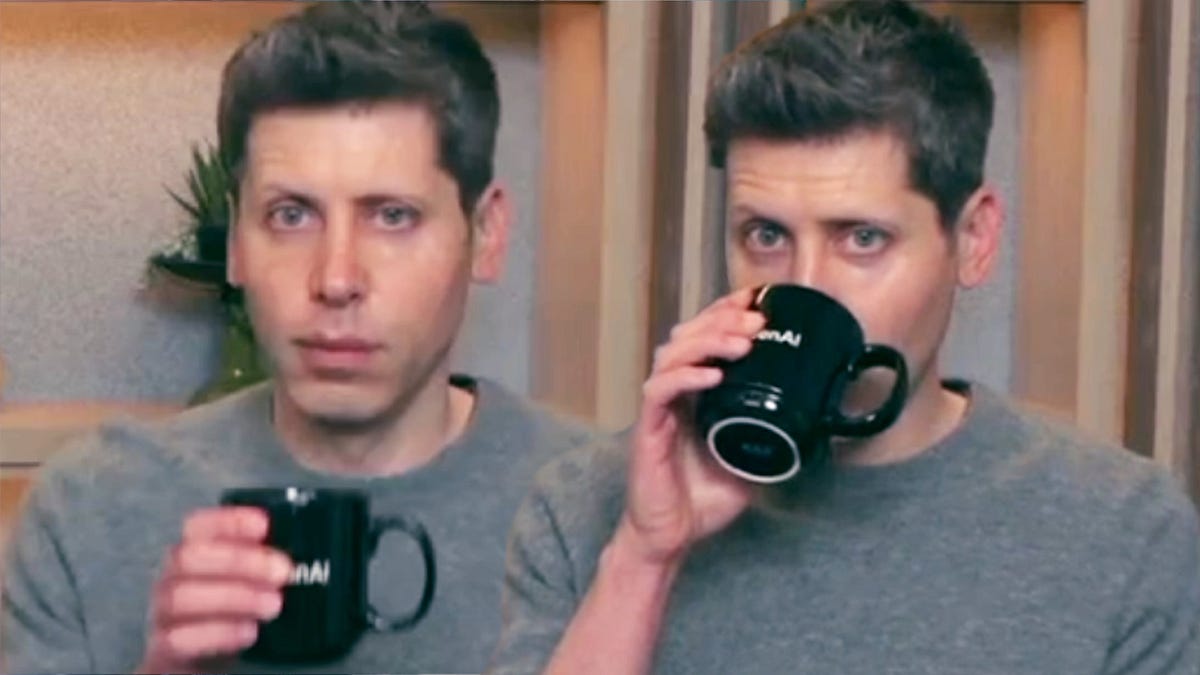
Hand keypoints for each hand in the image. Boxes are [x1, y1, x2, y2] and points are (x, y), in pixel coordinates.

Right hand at [136, 507, 291, 672]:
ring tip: (273, 604)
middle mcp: (171, 579)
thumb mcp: (248, 583)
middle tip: (282, 571)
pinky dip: (219, 632)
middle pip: (188, 557)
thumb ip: (262, 565)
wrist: (201, 664)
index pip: (198, 525)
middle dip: (239, 560)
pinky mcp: (166, 650)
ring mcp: (163, 615)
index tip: (264, 524)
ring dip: (235, 596)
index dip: (229, 521)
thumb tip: (297, 553)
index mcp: (192, 555)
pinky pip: (180, 639)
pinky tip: (249, 631)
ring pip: (181, 596)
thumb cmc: (230, 615)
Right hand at [617, 287, 764, 567]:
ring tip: (742, 342)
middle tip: (757, 319)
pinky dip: (685, 378)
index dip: (726, 311)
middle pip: (686, 335)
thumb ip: (774, 439)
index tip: (758, 299)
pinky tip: (712, 375)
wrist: (670, 537)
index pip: (703, 336)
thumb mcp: (752, 462)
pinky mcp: (648, 432)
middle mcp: (674, 395)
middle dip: (722, 319)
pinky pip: (659, 392)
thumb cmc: (702, 500)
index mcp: (695, 394)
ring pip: (672, 355)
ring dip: (708, 341)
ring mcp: (659, 411)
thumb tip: (817, 425)